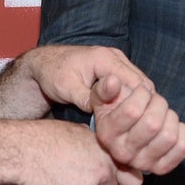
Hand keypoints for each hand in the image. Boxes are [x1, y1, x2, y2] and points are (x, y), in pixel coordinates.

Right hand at [16, 119, 137, 184]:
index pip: (131, 176)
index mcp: (106, 152)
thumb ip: (96, 145)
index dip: (121, 179)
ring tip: (64, 180)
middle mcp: (103, 170)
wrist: (23, 151)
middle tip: (79, 178)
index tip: (117, 182)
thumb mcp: (78, 131)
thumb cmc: (45, 138)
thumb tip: (103, 152)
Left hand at [22, 44, 154, 112]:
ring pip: (139, 85)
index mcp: (105, 58)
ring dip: (135, 103)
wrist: (43, 64)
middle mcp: (115, 57)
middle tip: (131, 127)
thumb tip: (105, 112)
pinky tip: (123, 115)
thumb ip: (86, 98)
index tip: (131, 125)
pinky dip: (130, 99)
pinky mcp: (115, 68)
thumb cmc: (51, 74)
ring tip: (128, 123)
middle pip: (142, 84)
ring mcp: (117, 61)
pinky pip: (131, 85)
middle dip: (139, 106)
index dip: (136, 105)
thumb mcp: (66, 88)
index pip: (135, 83)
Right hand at [90, 77, 184, 174]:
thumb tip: (113, 81)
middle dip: (158, 103)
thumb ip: (105, 88)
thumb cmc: (115, 110)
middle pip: (153, 124)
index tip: (141, 91)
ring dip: (170, 116)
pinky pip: (183, 147)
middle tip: (154, 100)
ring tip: (162, 113)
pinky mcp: (162, 168)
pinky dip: (182, 130)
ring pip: (169, 136)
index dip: (142, 93)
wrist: (125, 133)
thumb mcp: (103, 97)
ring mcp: (143, 163)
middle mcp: (123, 153)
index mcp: (107, 134)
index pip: (132, 110)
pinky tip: (170, 125)